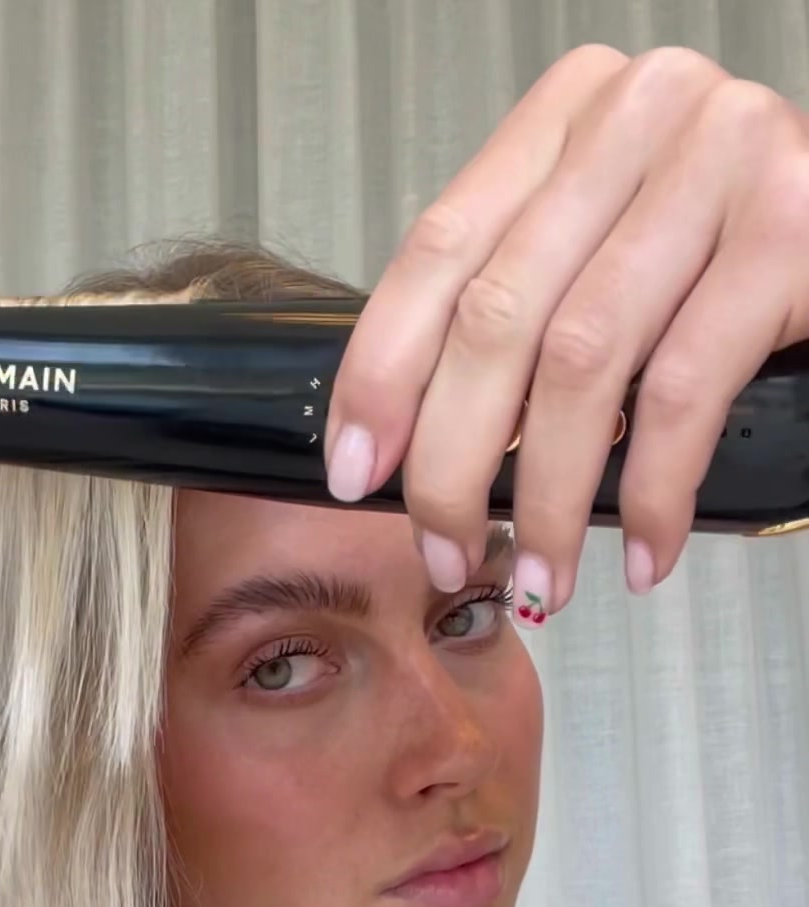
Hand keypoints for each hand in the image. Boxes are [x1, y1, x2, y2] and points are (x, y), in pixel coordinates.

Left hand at [325, 44, 808, 619]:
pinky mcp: (790, 228)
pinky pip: (685, 391)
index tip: (356, 467)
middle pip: (497, 313)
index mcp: (572, 115)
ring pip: (581, 361)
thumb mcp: (617, 249)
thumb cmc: (745, 251)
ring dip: (552, 498)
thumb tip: (424, 440)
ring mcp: (719, 160)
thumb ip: (529, 302)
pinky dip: (656, 492)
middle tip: (448, 548)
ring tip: (545, 576)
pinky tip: (646, 552)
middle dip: (455, 460)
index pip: (438, 247)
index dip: (382, 371)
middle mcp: (639, 116)